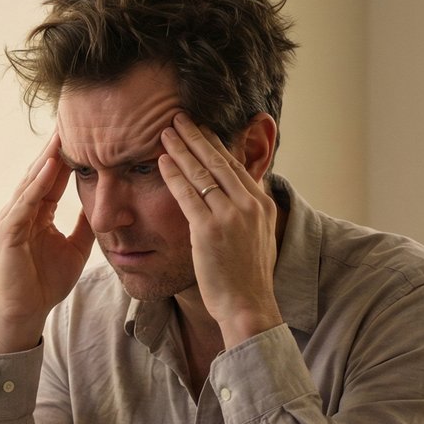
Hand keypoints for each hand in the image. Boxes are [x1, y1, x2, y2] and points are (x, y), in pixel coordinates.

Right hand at [0, 131, 94, 354]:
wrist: (24, 314)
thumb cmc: (44, 285)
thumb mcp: (75, 249)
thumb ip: (84, 226)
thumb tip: (102, 207)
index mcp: (36, 214)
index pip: (53, 177)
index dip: (68, 155)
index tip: (86, 132)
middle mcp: (20, 211)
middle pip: (41, 172)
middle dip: (56, 146)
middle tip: (74, 117)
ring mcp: (11, 219)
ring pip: (32, 181)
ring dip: (47, 156)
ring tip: (64, 132)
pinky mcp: (8, 233)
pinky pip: (25, 202)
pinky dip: (38, 183)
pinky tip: (51, 165)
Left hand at [157, 112, 283, 345]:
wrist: (248, 306)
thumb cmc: (248, 279)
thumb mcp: (259, 239)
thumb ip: (250, 215)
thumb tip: (244, 198)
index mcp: (262, 204)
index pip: (235, 165)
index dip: (215, 144)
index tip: (200, 128)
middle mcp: (249, 204)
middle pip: (218, 161)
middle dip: (196, 137)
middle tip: (178, 118)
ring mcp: (230, 216)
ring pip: (202, 173)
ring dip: (181, 149)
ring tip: (165, 132)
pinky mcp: (209, 229)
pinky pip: (187, 194)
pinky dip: (173, 174)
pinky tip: (161, 160)